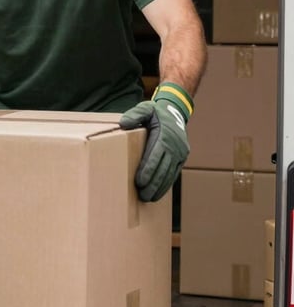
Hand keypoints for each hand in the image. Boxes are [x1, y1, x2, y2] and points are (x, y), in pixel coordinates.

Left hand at [119, 82, 193, 201]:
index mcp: (165, 135)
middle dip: (153, 184)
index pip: (155, 156)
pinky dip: (166, 184)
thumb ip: (135, 115)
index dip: (148, 170)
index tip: (139, 182)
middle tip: (142, 196)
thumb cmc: (156, 112)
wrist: (176, 112)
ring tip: (148, 198)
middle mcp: (175, 146)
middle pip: (163, 169)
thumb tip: (123, 124)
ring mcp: (181, 153)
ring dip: (159, 188)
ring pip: (169, 174)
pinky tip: (158, 193)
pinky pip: (174, 173)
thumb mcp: (145, 108)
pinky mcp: (182, 158)